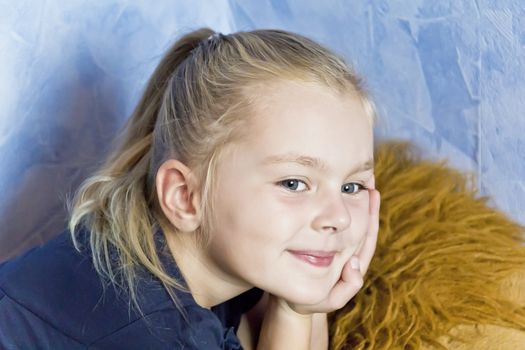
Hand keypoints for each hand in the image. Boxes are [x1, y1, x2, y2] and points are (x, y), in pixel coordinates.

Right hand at [281, 188, 380, 314]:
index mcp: (352, 262)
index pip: (367, 235)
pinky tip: (331, 193)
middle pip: (362, 225)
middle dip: (366, 203)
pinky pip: (332, 224)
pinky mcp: (321, 245)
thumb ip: (346, 287)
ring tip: (356, 181)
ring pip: (349, 222)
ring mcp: (334, 249)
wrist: (290, 300)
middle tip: (367, 179)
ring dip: (353, 201)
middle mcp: (347, 253)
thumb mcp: (328, 299)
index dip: (371, 215)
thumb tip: (355, 264)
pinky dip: (335, 207)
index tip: (372, 193)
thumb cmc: (307, 299)